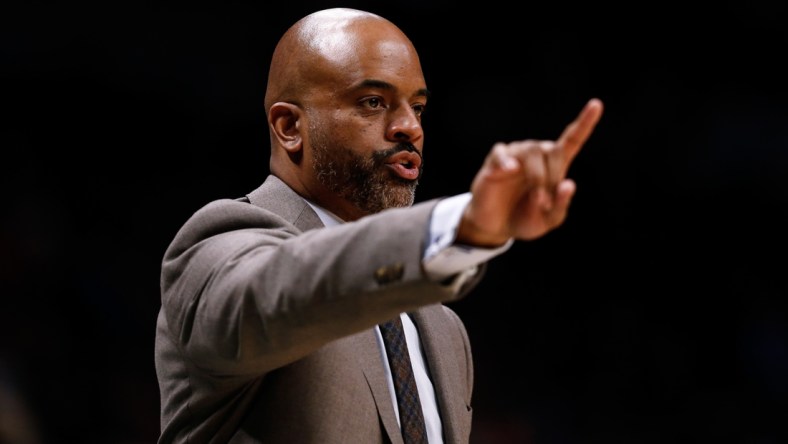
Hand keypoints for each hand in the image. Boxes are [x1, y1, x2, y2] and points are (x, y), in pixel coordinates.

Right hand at [457, 98, 603, 245]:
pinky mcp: (494, 161)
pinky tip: (510, 170)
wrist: (496, 227)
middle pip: (552, 150)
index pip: (572, 139)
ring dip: (538, 176)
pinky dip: (506, 160)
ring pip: (531, 152)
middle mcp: (536, 155)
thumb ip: (561, 205)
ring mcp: (514, 155)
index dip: (584, 122)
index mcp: (554, 166)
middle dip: (553, 177)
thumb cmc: (525, 219)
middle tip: (546, 203)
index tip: (596, 105)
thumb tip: (569, 184)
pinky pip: (501, 152)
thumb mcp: (548, 220)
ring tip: (537, 201)